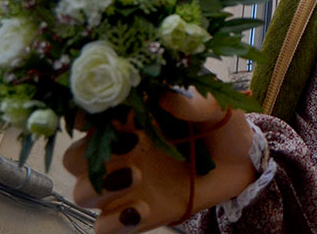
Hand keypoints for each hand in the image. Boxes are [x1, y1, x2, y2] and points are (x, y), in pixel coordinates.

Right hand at [62, 91, 256, 233]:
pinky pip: (104, 228)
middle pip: (74, 158)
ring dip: (99, 187)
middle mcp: (119, 151)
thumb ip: (194, 102)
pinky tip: (140, 210)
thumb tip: (166, 96)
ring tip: (137, 176)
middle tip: (129, 145)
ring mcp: (125, 185)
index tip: (93, 112)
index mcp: (130, 117)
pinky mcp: (136, 214)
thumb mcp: (216, 106)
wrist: (241, 162)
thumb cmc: (222, 125)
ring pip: (83, 192)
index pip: (88, 114)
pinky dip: (113, 222)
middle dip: (88, 155)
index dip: (81, 113)